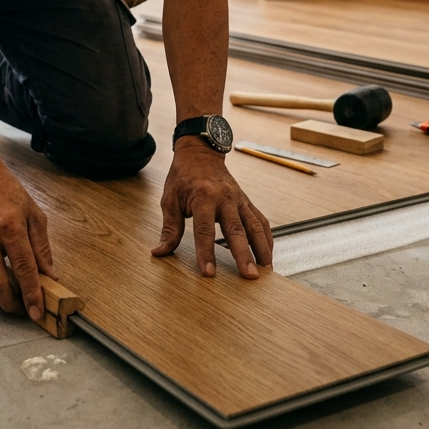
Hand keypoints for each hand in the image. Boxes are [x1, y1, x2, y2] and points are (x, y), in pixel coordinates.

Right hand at [0, 162, 55, 319]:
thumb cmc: (7, 193)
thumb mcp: (34, 214)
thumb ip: (42, 247)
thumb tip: (49, 275)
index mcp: (10, 226)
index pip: (23, 268)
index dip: (31, 294)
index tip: (37, 311)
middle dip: (11, 304)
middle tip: (23, 311)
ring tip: (9, 304)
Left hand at [152, 138, 273, 277]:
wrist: (200, 153)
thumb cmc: (183, 177)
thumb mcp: (170, 200)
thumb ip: (169, 228)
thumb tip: (159, 252)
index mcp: (203, 197)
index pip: (204, 230)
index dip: (206, 252)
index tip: (209, 273)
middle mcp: (225, 198)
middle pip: (236, 230)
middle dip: (244, 254)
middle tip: (250, 276)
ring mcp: (239, 199)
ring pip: (254, 226)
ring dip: (262, 249)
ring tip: (266, 271)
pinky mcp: (247, 201)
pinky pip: (260, 220)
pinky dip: (267, 238)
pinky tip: (268, 255)